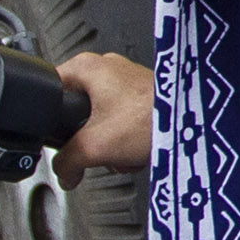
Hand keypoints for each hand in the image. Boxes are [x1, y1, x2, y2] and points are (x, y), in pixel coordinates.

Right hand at [52, 48, 152, 177]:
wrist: (189, 125)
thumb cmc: (150, 119)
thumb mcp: (94, 146)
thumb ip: (66, 161)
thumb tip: (62, 173)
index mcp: (87, 66)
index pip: (49, 91)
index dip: (51, 121)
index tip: (58, 140)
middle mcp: (107, 68)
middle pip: (77, 113)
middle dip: (89, 141)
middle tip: (99, 149)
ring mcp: (127, 82)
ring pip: (101, 122)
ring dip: (110, 145)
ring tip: (122, 152)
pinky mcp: (143, 98)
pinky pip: (122, 124)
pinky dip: (127, 141)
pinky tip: (135, 151)